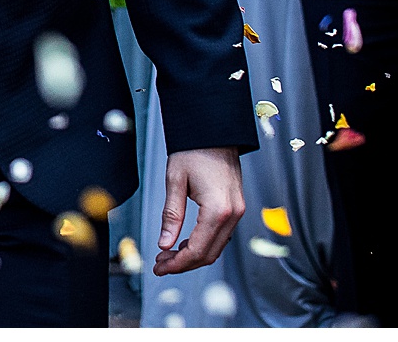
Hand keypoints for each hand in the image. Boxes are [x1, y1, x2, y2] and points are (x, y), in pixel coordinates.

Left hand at [154, 147, 243, 274]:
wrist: (214, 130)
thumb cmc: (194, 150)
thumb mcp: (175, 181)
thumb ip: (171, 215)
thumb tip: (164, 243)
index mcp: (217, 209)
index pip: (198, 250)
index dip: (177, 264)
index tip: (159, 267)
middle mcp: (233, 214)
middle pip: (209, 254)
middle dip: (183, 264)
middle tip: (160, 264)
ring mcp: (238, 211)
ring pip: (216, 247)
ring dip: (193, 255)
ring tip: (168, 255)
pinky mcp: (236, 207)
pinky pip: (221, 235)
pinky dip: (203, 244)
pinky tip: (185, 243)